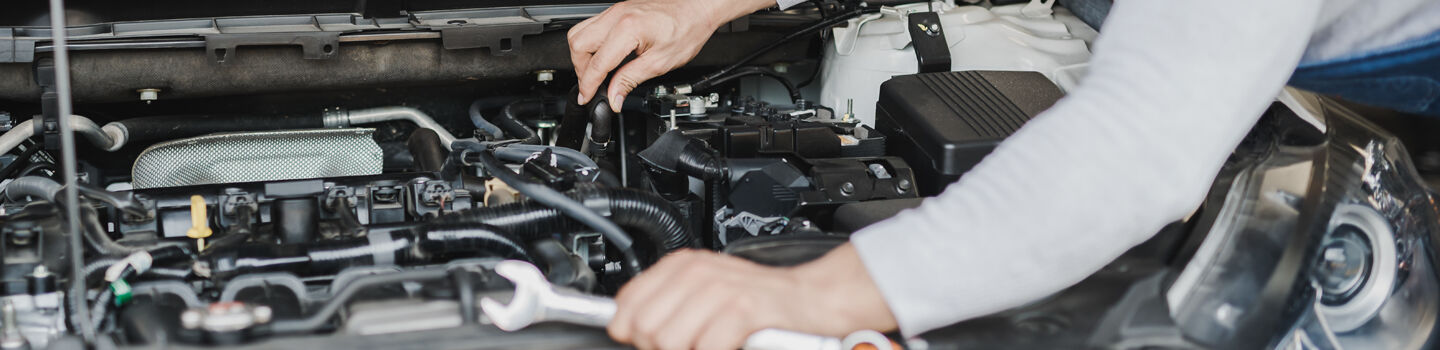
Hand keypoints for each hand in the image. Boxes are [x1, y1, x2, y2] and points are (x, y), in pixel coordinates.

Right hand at [567, 0, 773, 111]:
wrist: (697, 9)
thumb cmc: (686, 30)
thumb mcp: (660, 63)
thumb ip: (630, 80)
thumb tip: (614, 98)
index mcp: (628, 29)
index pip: (597, 63)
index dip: (588, 85)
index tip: (586, 97)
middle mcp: (617, 16)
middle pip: (578, 43)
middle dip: (581, 69)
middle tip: (592, 86)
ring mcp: (615, 10)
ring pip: (580, 32)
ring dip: (583, 56)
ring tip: (596, 73)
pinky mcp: (617, 10)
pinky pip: (591, 26)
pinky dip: (591, 44)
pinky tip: (603, 57)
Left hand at [607, 244, 897, 349]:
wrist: (811, 299)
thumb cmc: (757, 302)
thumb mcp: (704, 291)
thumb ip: (666, 304)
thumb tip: (623, 327)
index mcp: (681, 265)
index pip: (626, 304)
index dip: (634, 332)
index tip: (650, 341)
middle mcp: (696, 272)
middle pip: (644, 329)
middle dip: (661, 348)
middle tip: (690, 345)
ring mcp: (719, 289)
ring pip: (669, 342)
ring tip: (710, 344)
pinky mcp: (742, 309)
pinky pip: (706, 347)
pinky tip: (730, 346)